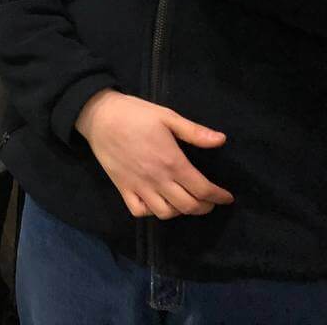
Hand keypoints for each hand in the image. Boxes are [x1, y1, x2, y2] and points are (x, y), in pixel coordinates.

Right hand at [75, 89, 233, 218]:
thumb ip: (194, 132)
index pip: (202, 189)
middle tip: (209, 201)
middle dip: (205, 207)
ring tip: (186, 202)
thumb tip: (221, 140)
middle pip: (188, 206)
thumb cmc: (135, 114)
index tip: (227, 197)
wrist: (99, 116)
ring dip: (181, 212)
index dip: (218, 196)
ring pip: (166, 213)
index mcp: (172, 162)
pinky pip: (140, 211)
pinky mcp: (123, 188)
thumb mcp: (167, 116)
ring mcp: (139, 187)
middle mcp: (158, 179)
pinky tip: (158, 203)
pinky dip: (152, 213)